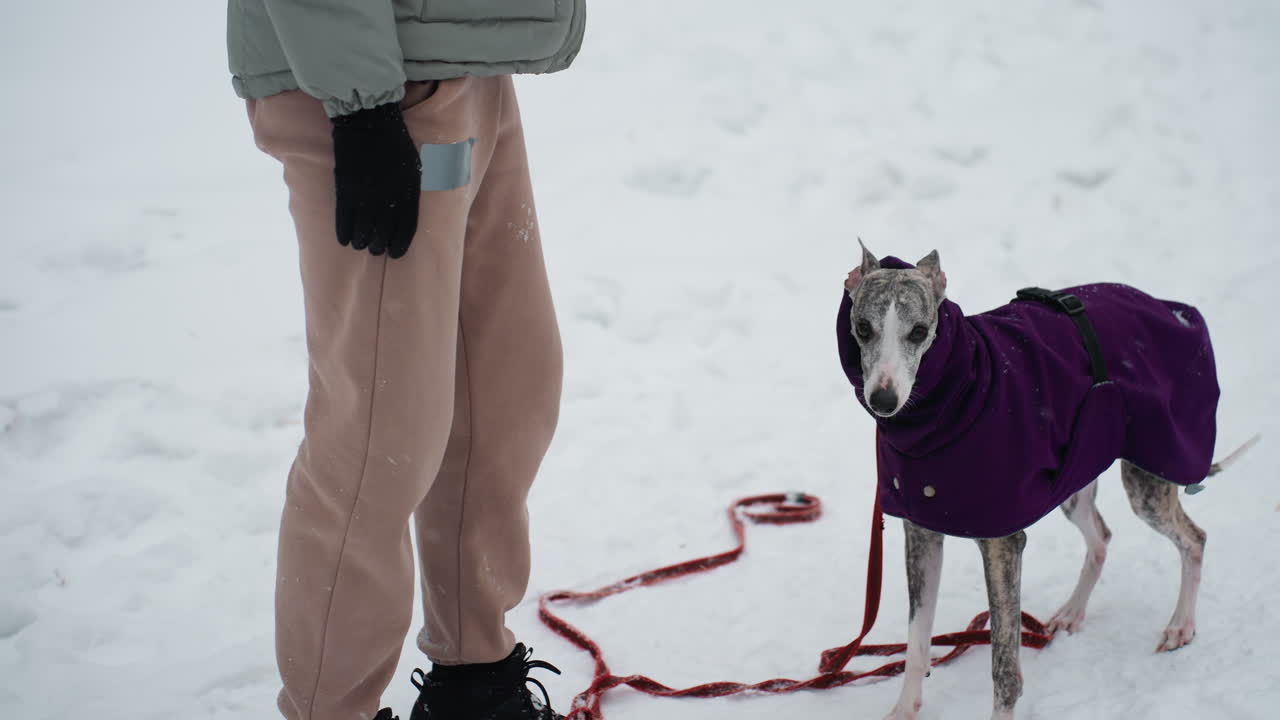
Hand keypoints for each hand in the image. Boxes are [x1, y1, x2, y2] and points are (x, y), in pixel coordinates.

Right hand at [330, 102, 420, 257]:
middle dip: (380, 246)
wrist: (369, 121)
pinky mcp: (345, 190)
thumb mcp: (417, 164)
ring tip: (362, 245)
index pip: (406, 228)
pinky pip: (344, 220)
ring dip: (362, 242)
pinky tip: (345, 241)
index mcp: (408, 192)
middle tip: (377, 250)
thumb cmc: (396, 141)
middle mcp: (388, 199)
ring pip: (363, 231)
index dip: (400, 244)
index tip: (395, 253)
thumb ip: (418, 186)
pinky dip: (344, 233)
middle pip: (383, 234)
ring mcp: (365, 196)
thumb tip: (418, 204)